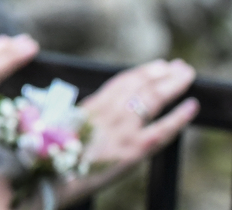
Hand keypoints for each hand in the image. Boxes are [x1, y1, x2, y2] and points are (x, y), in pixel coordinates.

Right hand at [53, 59, 197, 205]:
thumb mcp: (63, 124)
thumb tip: (96, 109)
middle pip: (141, 85)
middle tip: (178, 65)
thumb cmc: (53, 154)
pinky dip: (180, 116)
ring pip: (153, 99)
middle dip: (162, 73)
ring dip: (172, 84)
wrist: (54, 179)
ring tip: (185, 74)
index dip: (142, 72)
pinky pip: (163, 129)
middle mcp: (109, 113)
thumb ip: (84, 114)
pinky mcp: (134, 150)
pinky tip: (192, 105)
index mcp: (92, 106)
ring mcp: (124, 131)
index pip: (122, 82)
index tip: (157, 65)